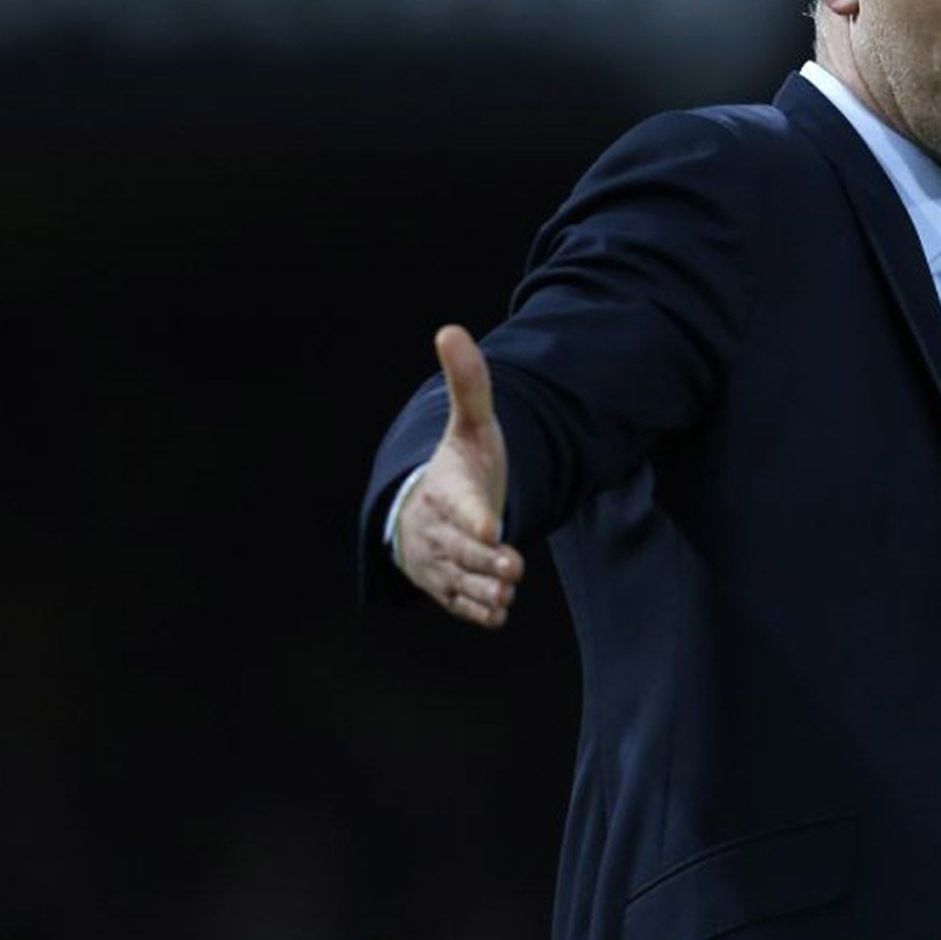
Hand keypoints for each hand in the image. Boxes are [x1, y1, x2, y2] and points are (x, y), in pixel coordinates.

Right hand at [393, 325, 524, 627]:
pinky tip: (499, 608)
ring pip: (463, 582)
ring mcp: (441, 563)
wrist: (426, 512)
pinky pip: (464, 605)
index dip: (475, 518)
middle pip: (464, 551)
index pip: (461, 506)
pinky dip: (481, 610)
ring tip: (508, 586)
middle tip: (513, 566)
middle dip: (487, 562)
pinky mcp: (448, 588)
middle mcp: (437, 531)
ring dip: (487, 588)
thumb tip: (452, 330)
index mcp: (445, 491)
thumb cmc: (459, 467)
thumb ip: (469, 385)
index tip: (492, 530)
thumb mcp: (470, 426)